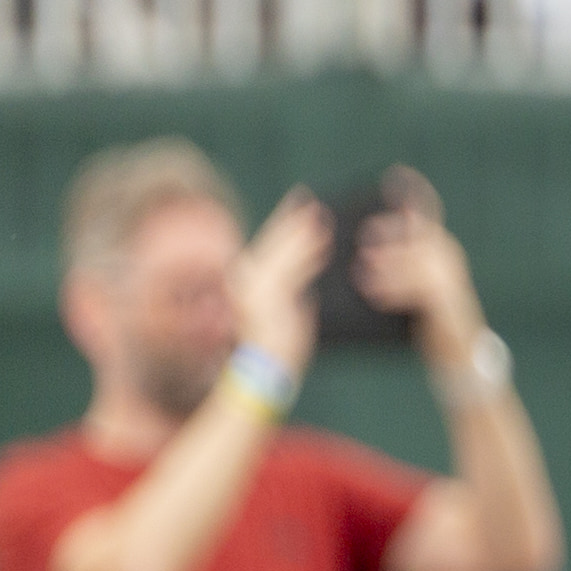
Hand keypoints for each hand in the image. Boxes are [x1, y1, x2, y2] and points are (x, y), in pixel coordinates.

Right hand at [228, 191, 331, 380]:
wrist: (263, 372)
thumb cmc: (276, 348)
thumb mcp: (287, 314)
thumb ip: (293, 291)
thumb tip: (311, 281)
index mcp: (249, 283)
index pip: (268, 247)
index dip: (284, 226)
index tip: (299, 207)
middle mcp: (246, 280)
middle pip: (273, 241)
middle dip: (293, 219)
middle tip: (311, 198)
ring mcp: (256, 287)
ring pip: (284, 251)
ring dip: (303, 231)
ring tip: (322, 215)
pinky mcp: (269, 295)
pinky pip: (293, 269)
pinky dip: (309, 253)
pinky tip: (325, 242)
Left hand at [352, 167, 482, 356]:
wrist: (459, 355)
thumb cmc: (428, 318)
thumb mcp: (413, 285)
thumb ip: (397, 265)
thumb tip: (361, 253)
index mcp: (439, 246)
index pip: (427, 212)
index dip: (412, 191)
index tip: (395, 173)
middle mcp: (448, 255)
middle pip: (420, 232)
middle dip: (391, 232)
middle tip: (364, 235)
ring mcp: (451, 276)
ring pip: (418, 259)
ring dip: (390, 263)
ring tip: (361, 271)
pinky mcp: (449, 300)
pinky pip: (419, 288)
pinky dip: (396, 288)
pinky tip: (374, 295)